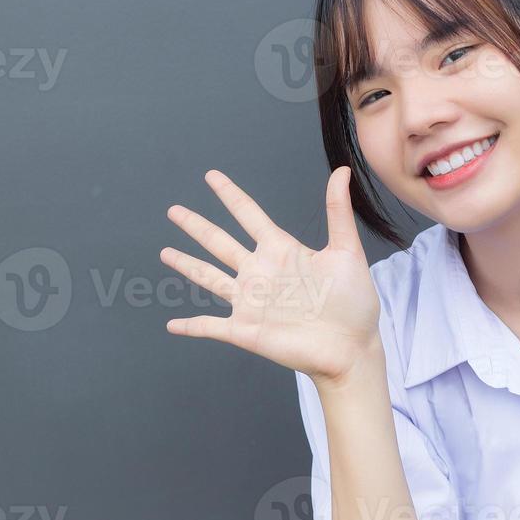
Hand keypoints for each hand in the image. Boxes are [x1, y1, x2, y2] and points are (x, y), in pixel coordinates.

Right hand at [160, 166, 381, 383]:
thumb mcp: (347, 252)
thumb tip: (342, 170)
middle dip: (196, 226)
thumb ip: (338, 212)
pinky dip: (191, 326)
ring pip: (208, 277)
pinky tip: (172, 325)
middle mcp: (260, 272)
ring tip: (165, 252)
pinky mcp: (245, 330)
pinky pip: (210, 326)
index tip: (212, 176)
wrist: (351, 348)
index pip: (248, 215)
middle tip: (174, 210)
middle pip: (219, 242)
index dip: (229, 195)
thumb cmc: (354, 303)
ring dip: (186, 265)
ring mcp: (250, 301)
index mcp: (281, 250)